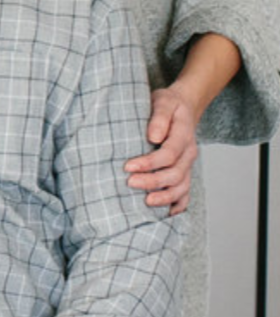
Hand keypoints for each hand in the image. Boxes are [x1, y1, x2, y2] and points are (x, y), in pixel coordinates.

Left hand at [124, 86, 197, 213]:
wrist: (183, 107)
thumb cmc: (168, 104)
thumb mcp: (163, 101)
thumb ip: (159, 117)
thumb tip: (152, 136)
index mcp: (183, 135)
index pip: (169, 154)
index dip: (149, 163)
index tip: (128, 166)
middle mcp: (189, 152)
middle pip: (175, 173)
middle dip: (153, 181)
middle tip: (130, 183)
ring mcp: (188, 164)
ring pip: (182, 187)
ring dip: (165, 197)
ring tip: (146, 203)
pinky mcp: (184, 172)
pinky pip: (185, 193)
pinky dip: (178, 206)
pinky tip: (166, 215)